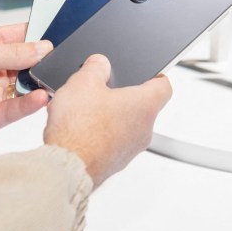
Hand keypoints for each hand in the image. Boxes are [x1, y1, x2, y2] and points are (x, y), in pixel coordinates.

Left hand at [0, 23, 52, 167]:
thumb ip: (12, 52)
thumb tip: (43, 47)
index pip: (19, 36)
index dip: (37, 36)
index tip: (55, 36)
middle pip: (27, 62)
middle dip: (42, 61)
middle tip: (56, 59)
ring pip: (26, 86)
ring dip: (38, 83)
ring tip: (50, 79)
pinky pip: (19, 109)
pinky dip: (32, 103)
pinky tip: (40, 97)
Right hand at [43, 54, 171, 186]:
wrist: (67, 167)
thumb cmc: (80, 129)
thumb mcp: (83, 82)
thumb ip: (95, 67)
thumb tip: (100, 63)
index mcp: (145, 105)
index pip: (164, 86)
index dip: (155, 76)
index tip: (146, 73)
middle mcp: (145, 129)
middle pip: (142, 106)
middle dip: (123, 96)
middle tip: (103, 89)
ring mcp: (131, 149)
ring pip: (126, 125)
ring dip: (110, 116)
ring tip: (85, 110)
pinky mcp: (115, 163)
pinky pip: (113, 142)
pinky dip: (100, 135)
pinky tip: (79, 130)